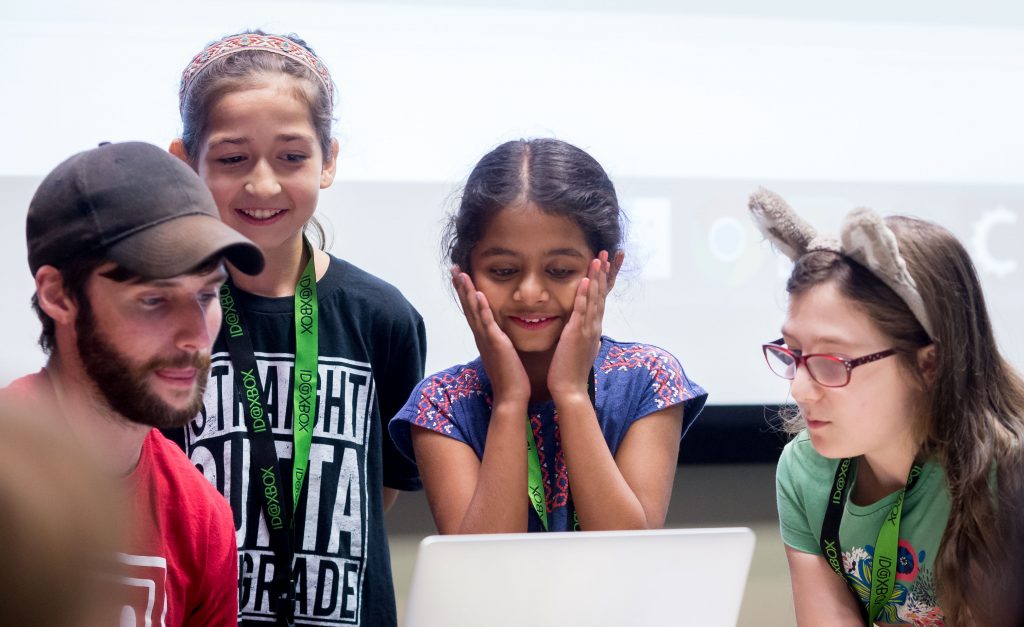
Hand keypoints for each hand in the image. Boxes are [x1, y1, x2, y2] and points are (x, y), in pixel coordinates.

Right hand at [451, 266, 530, 405]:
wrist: (511, 397)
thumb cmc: (511, 377)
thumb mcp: (503, 353)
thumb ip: (499, 341)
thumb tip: (500, 334)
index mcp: (484, 338)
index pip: (472, 310)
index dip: (465, 293)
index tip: (461, 275)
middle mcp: (481, 337)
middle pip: (467, 307)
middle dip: (461, 286)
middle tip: (454, 267)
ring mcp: (487, 340)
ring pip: (473, 311)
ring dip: (466, 292)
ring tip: (461, 274)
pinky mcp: (496, 344)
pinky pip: (487, 323)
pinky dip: (481, 308)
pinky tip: (477, 294)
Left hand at [547, 251, 616, 400]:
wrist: (570, 389)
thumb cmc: (570, 371)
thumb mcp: (578, 349)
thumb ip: (581, 336)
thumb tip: (583, 331)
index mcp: (593, 328)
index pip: (600, 299)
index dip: (603, 281)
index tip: (606, 264)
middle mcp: (594, 326)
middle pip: (601, 294)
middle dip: (604, 272)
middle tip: (607, 253)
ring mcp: (587, 329)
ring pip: (594, 298)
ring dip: (596, 277)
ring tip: (598, 258)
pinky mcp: (577, 334)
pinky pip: (581, 310)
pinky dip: (583, 294)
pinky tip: (584, 280)